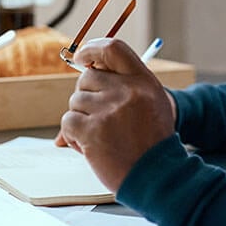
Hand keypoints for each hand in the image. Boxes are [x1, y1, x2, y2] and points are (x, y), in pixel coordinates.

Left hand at [58, 38, 175, 191]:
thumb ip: (123, 84)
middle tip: (102, 119)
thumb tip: (83, 68)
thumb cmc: (152, 142)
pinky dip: (73, 136)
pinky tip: (91, 147)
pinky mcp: (92, 130)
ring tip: (102, 137)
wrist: (158, 176)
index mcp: (143, 81)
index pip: (112, 48)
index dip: (92, 49)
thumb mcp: (151, 103)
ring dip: (81, 119)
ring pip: (75, 101)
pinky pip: (68, 122)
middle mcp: (127, 91)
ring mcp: (108, 110)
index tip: (82, 57)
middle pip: (87, 78)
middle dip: (87, 97)